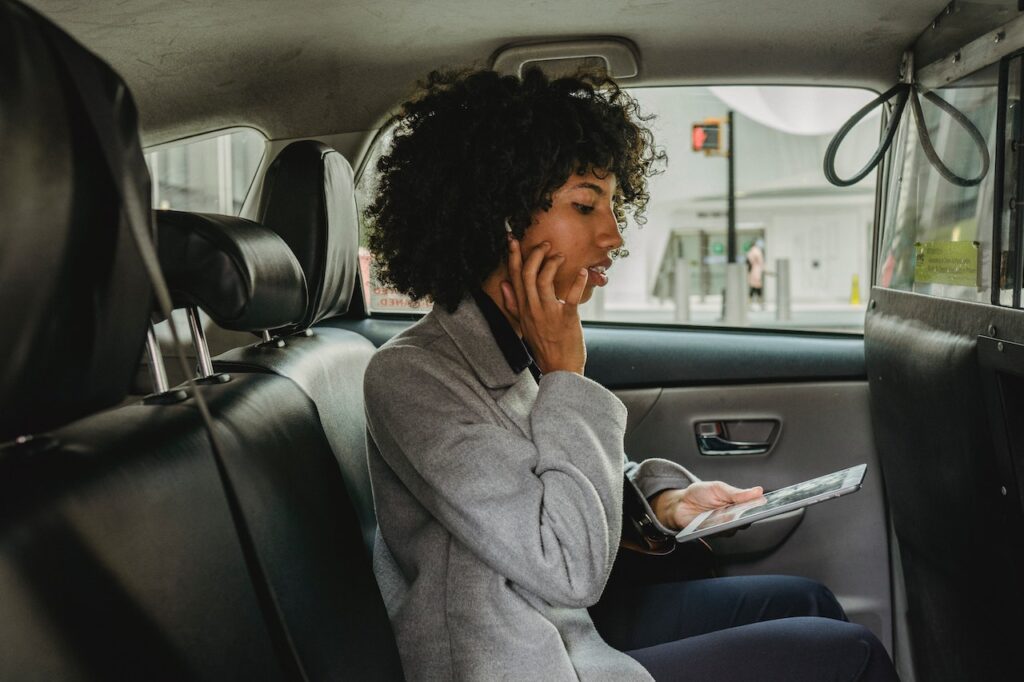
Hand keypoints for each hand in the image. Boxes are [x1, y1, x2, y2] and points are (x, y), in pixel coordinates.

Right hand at [500, 237, 587, 374]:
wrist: (560, 370)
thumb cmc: (545, 346)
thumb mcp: (524, 325)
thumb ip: (513, 305)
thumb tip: (503, 285)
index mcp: (523, 309)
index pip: (514, 277)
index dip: (512, 257)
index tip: (513, 240)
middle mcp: (532, 309)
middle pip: (527, 274)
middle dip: (534, 254)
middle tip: (544, 244)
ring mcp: (548, 313)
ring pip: (543, 280)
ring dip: (551, 263)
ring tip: (560, 256)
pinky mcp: (566, 318)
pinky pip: (570, 296)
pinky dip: (577, 282)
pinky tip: (582, 271)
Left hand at [649, 481, 764, 530]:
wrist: (679, 504)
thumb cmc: (699, 494)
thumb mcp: (718, 488)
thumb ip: (737, 492)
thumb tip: (758, 491)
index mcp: (737, 503)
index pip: (754, 506)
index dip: (763, 506)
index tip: (771, 503)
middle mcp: (733, 516)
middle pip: (748, 519)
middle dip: (751, 515)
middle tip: (752, 510)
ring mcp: (724, 526)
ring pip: (736, 528)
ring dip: (734, 522)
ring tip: (731, 515)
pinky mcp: (714, 534)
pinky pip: (721, 534)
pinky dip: (721, 528)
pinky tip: (718, 522)